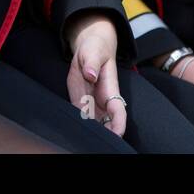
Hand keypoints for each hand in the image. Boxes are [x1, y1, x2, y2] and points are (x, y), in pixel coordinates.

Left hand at [65, 13, 126, 136]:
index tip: (117, 135)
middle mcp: (103, 101)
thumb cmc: (95, 49)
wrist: (88, 49)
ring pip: (95, 125)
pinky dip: (79, 127)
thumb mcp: (93, 52)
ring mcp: (92, 103)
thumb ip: (92, 63)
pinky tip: (74, 134)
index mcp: (110, 89)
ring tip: (82, 141)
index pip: (118, 111)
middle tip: (95, 143)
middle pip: (108, 124)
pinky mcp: (80, 103)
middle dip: (105, 135)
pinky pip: (81, 119)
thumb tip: (90, 74)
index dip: (119, 124)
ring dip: (91, 134)